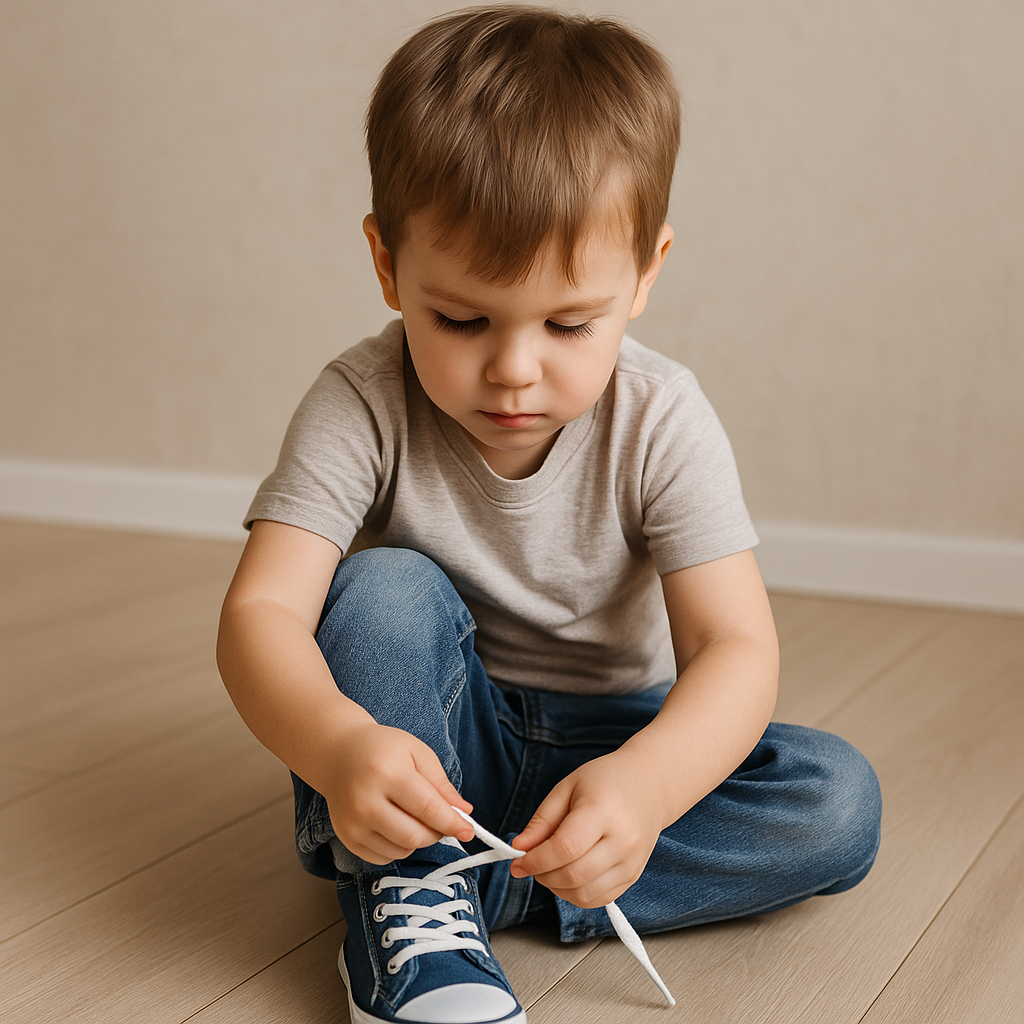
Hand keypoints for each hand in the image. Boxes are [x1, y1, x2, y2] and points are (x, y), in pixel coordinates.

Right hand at [323, 721, 473, 863]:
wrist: (338, 752)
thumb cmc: (383, 749)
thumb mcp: (417, 752)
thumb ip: (441, 783)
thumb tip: (464, 811)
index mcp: (387, 772)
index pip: (427, 808)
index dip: (452, 822)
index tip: (469, 831)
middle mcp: (365, 800)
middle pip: (414, 835)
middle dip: (437, 833)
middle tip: (442, 821)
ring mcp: (353, 822)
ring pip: (401, 850)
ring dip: (419, 840)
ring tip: (416, 817)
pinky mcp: (346, 838)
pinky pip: (384, 858)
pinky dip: (400, 847)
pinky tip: (397, 825)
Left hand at [509, 749, 665, 907]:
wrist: (650, 784)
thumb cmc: (606, 780)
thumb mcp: (567, 787)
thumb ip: (542, 820)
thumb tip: (520, 848)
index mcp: (603, 810)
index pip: (565, 848)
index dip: (536, 860)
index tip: (518, 861)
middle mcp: (623, 840)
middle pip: (574, 875)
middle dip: (543, 876)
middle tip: (531, 864)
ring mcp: (632, 861)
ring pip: (585, 894)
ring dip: (557, 889)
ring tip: (550, 868)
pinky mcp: (633, 876)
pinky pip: (599, 899)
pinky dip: (576, 894)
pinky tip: (568, 876)